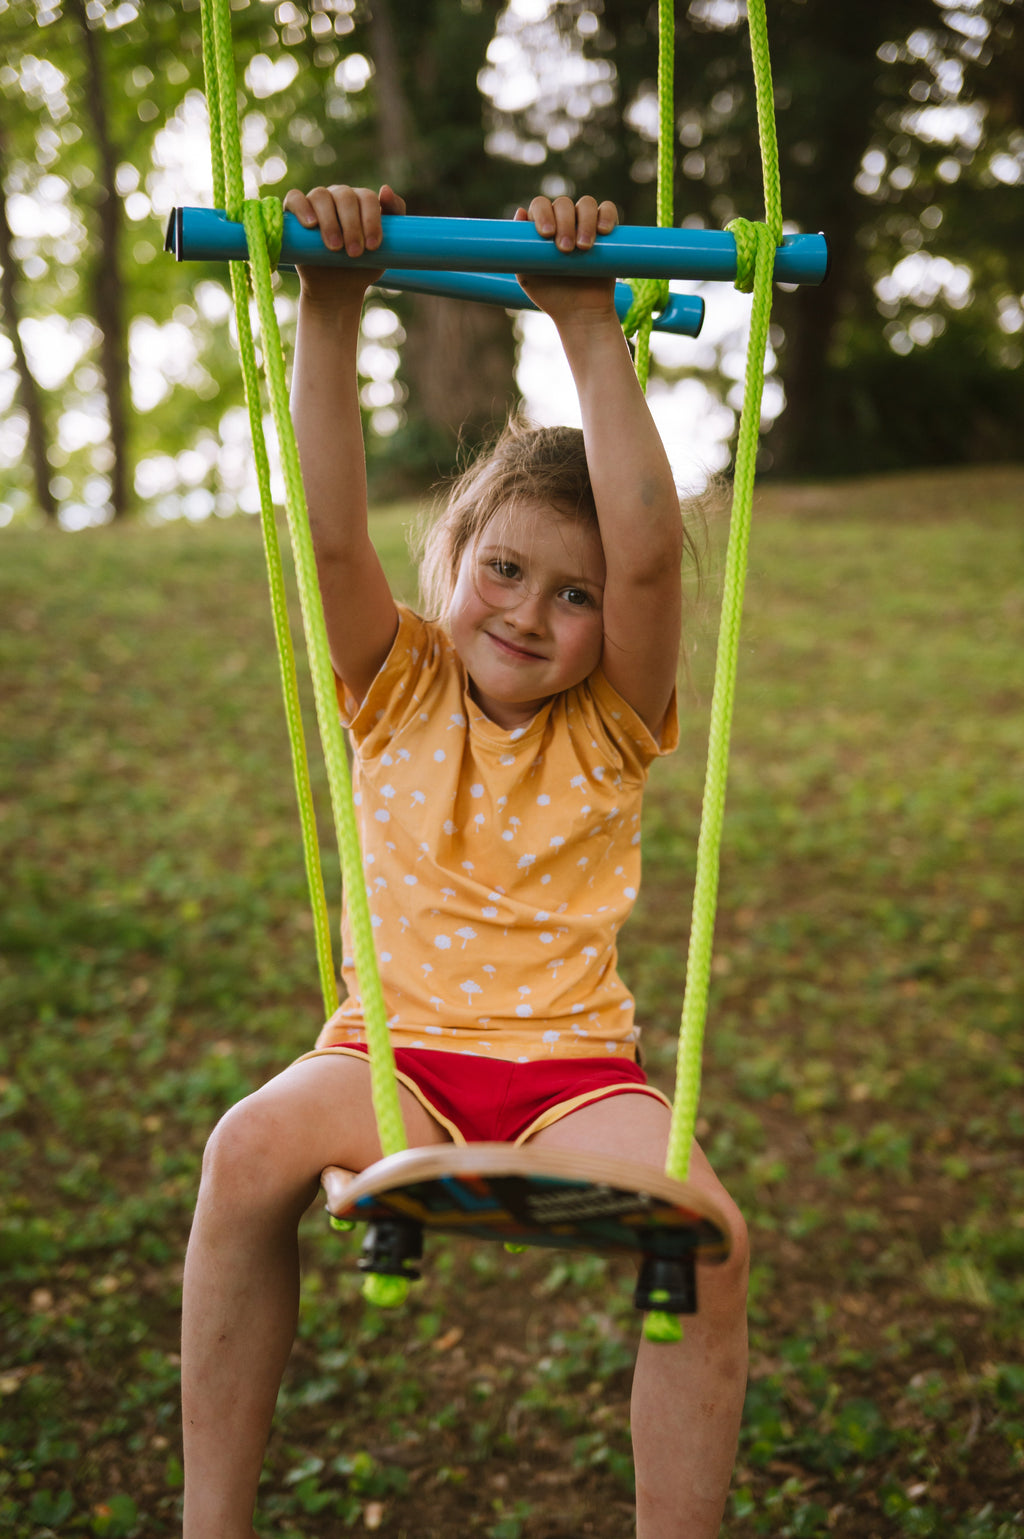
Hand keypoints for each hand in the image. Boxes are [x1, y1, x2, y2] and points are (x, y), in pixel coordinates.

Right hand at [282, 183, 405, 301]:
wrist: (337, 289)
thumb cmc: (363, 265)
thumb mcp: (387, 247)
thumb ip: (395, 216)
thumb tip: (385, 188)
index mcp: (360, 200)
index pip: (366, 198)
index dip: (371, 220)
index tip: (373, 247)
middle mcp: (337, 196)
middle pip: (345, 197)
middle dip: (352, 225)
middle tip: (355, 253)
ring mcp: (316, 202)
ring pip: (321, 196)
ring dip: (330, 221)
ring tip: (334, 247)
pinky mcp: (294, 214)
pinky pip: (295, 199)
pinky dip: (302, 208)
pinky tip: (311, 224)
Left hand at [513, 194, 617, 322]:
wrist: (581, 314)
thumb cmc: (551, 297)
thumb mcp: (528, 277)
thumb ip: (517, 251)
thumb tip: (520, 212)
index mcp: (544, 226)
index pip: (541, 205)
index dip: (543, 213)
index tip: (546, 234)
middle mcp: (564, 221)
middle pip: (563, 204)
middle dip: (564, 223)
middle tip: (565, 249)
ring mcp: (586, 225)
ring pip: (587, 205)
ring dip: (585, 221)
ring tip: (583, 248)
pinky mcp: (608, 234)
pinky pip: (609, 211)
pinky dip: (607, 215)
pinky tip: (603, 230)